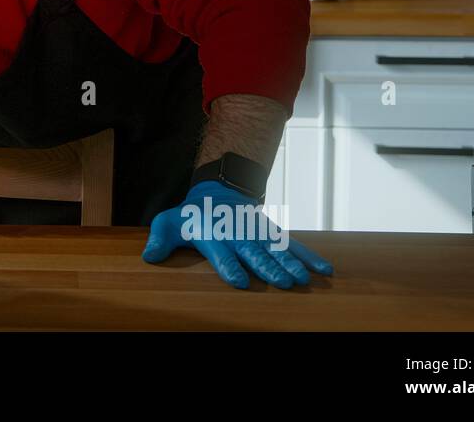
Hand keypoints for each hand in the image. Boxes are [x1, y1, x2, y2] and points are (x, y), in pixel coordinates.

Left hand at [142, 181, 333, 288]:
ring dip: (290, 264)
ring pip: (276, 250)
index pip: (222, 254)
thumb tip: (149, 256)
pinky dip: (309, 256)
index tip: (240, 280)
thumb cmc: (191, 216)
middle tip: (281, 282)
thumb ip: (160, 238)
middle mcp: (240, 235)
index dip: (229, 266)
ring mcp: (258, 234)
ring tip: (302, 280)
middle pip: (254, 253)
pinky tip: (324, 270)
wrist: (216, 193)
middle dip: (267, 267)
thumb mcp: (169, 222)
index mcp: (214, 235)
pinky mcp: (272, 235)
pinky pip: (292, 246)